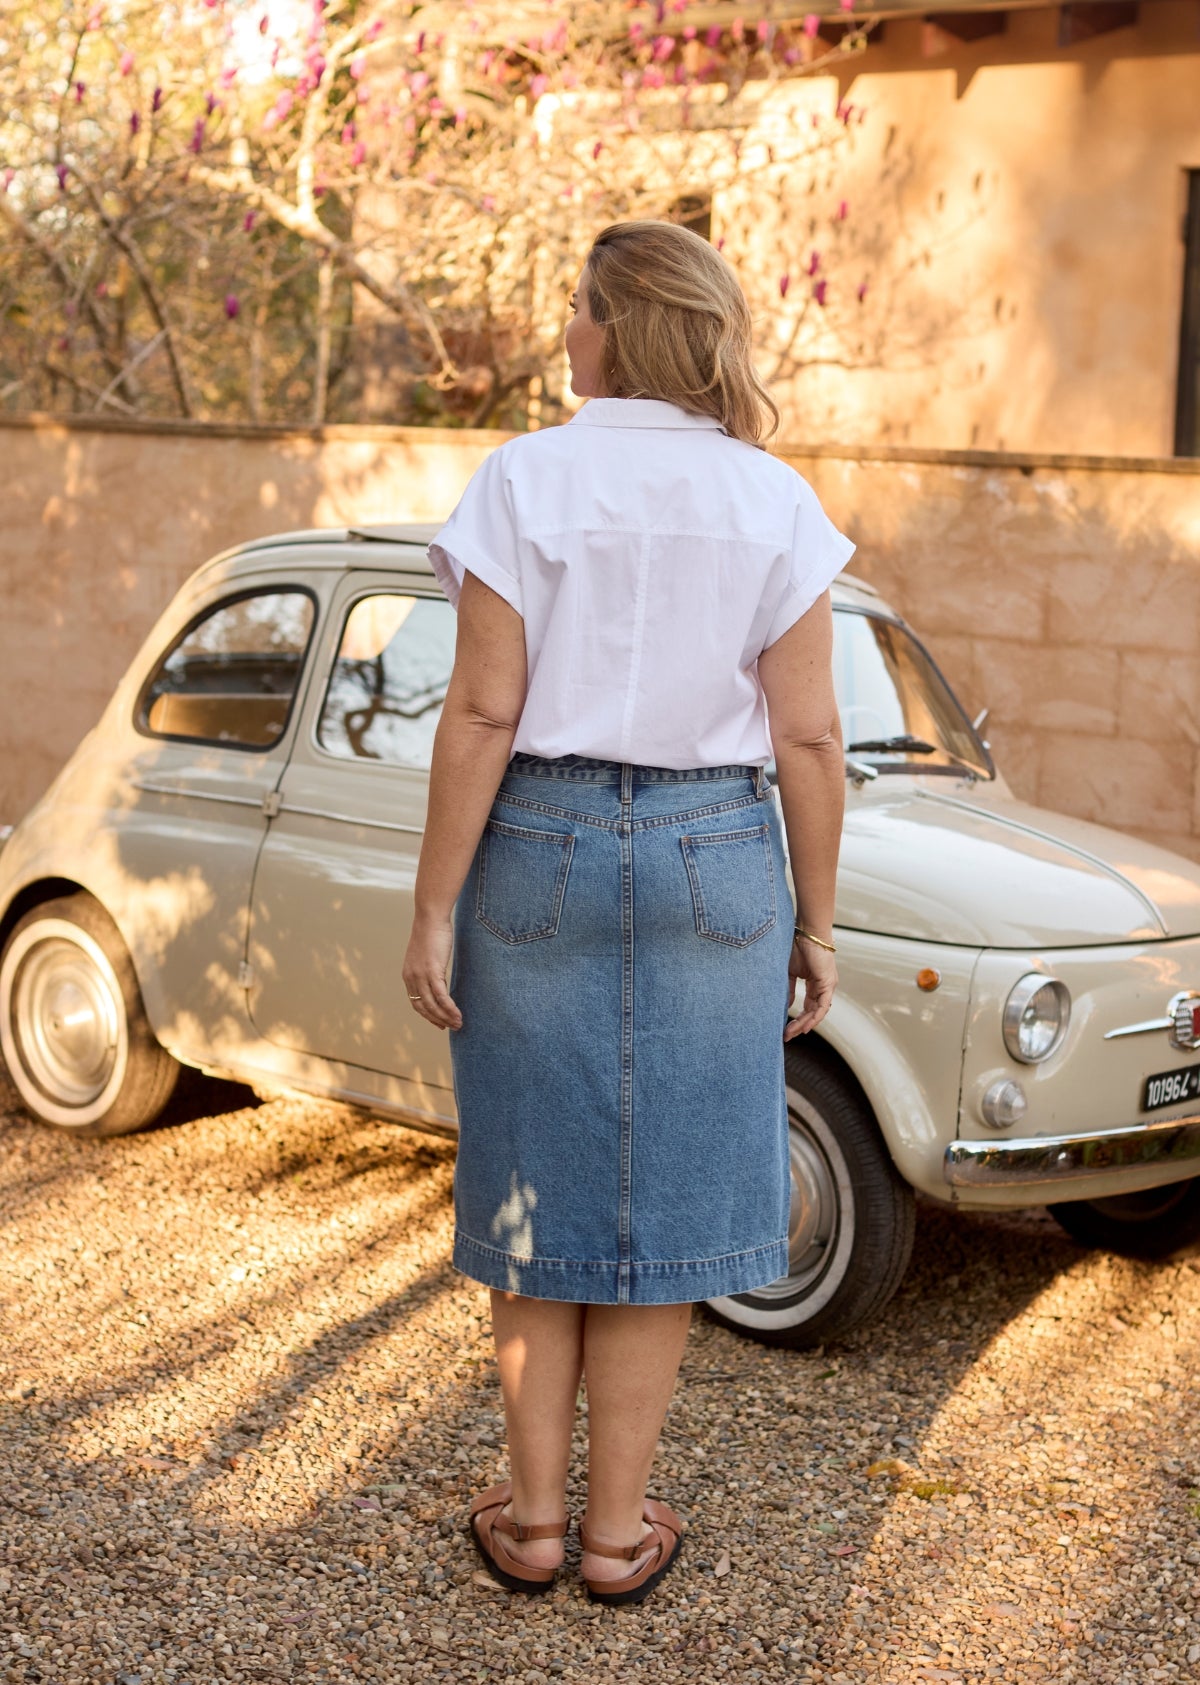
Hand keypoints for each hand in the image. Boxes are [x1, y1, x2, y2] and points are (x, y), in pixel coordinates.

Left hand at [402, 916, 462, 1030]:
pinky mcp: (433, 971)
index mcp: (408, 975)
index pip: (416, 1002)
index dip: (427, 1015)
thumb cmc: (431, 932)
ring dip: (446, 1017)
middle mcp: (411, 978)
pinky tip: (458, 1014)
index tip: (439, 1022)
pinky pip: (442, 996)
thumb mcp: (427, 954)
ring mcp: (421, 975)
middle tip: (450, 1027)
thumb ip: (429, 967)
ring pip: (432, 1005)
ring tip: (458, 1024)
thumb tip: (437, 975)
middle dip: (437, 1020)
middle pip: (423, 1007)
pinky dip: (449, 1008)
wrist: (430, 917)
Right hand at [784, 936, 837, 1040]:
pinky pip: (822, 1006)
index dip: (798, 1019)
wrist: (807, 933)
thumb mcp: (790, 972)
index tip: (786, 1028)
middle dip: (799, 1025)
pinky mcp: (828, 984)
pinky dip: (814, 1017)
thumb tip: (787, 1005)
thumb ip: (790, 989)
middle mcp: (823, 987)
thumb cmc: (798, 946)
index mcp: (815, 984)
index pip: (808, 1007)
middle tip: (787, 1035)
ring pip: (818, 1012)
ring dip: (805, 1024)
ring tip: (792, 1033)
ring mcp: (827, 986)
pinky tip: (805, 1026)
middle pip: (812, 1012)